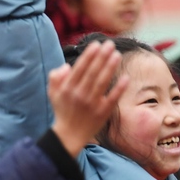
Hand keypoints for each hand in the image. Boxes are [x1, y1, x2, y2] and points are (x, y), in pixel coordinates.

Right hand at [49, 39, 126, 157]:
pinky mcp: (103, 112)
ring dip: (110, 67)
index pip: (80, 68)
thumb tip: (67, 66)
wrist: (69, 135)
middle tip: (110, 44)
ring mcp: (92, 103)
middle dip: (102, 57)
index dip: (89, 55)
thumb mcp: (53, 93)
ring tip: (117, 54)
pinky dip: (119, 88)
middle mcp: (80, 94)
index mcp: (67, 88)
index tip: (96, 44)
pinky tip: (126, 77)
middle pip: (93, 72)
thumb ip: (56, 78)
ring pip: (102, 82)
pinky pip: (112, 98)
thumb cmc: (62, 111)